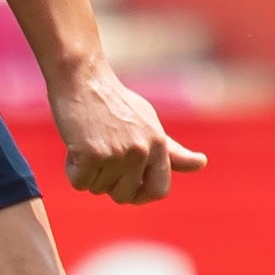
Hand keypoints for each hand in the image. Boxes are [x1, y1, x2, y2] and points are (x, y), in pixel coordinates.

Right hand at [50, 58, 208, 204]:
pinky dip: (72, 169)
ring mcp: (118, 153)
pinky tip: (76, 144)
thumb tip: (202, 163)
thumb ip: (171, 150)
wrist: (82, 78)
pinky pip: (79, 182)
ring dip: (88, 172)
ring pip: (98, 189)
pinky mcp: (92, 154)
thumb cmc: (114, 102)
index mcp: (158, 143)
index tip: (127, 188)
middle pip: (124, 195)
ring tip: (88, 142)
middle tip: (101, 157)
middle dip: (108, 184)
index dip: (141, 195)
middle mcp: (142, 150)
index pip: (160, 190)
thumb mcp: (149, 122)